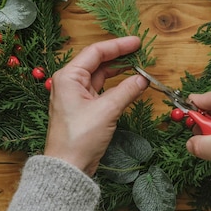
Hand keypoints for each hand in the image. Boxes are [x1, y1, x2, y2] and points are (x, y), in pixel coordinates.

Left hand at [44, 36, 147, 175]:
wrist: (68, 168)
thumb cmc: (79, 138)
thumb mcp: (106, 111)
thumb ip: (126, 91)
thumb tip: (143, 79)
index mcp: (69, 77)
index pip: (95, 52)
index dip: (118, 46)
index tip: (137, 42)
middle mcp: (70, 82)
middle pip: (97, 62)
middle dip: (119, 57)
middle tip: (140, 52)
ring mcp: (75, 96)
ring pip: (100, 76)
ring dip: (118, 71)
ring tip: (137, 66)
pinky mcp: (82, 108)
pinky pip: (101, 90)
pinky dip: (115, 86)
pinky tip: (129, 84)